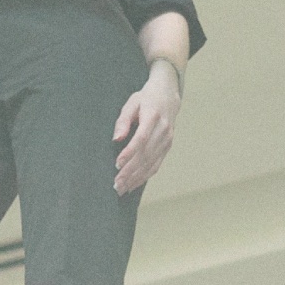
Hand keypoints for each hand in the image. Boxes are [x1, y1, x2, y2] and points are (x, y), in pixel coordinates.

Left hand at [112, 63, 180, 195]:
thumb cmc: (146, 98)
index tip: (117, 164)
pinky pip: (156, 165)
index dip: (130, 152)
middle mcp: (163, 130)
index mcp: (153, 116)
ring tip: (122, 188)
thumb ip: (123, 120)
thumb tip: (116, 138)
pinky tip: (134, 184)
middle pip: (146, 154)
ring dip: (136, 178)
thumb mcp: (132, 102)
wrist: (168, 95)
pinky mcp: (167, 147)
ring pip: (152, 163)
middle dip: (130, 171)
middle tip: (116, 184)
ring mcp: (167, 140)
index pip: (142, 138)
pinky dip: (145, 176)